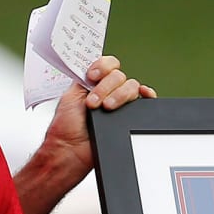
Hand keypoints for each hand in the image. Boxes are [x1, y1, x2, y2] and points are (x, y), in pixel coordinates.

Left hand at [42, 54, 157, 172]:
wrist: (71, 149)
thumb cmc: (67, 127)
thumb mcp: (69, 95)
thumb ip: (84, 79)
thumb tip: (96, 65)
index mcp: (93, 83)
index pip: (107, 64)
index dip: (102, 67)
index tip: (92, 77)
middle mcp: (108, 90)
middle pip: (119, 75)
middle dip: (105, 87)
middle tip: (93, 102)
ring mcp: (120, 102)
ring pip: (131, 86)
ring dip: (118, 95)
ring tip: (105, 109)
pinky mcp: (130, 114)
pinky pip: (146, 99)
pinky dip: (147, 94)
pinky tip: (141, 95)